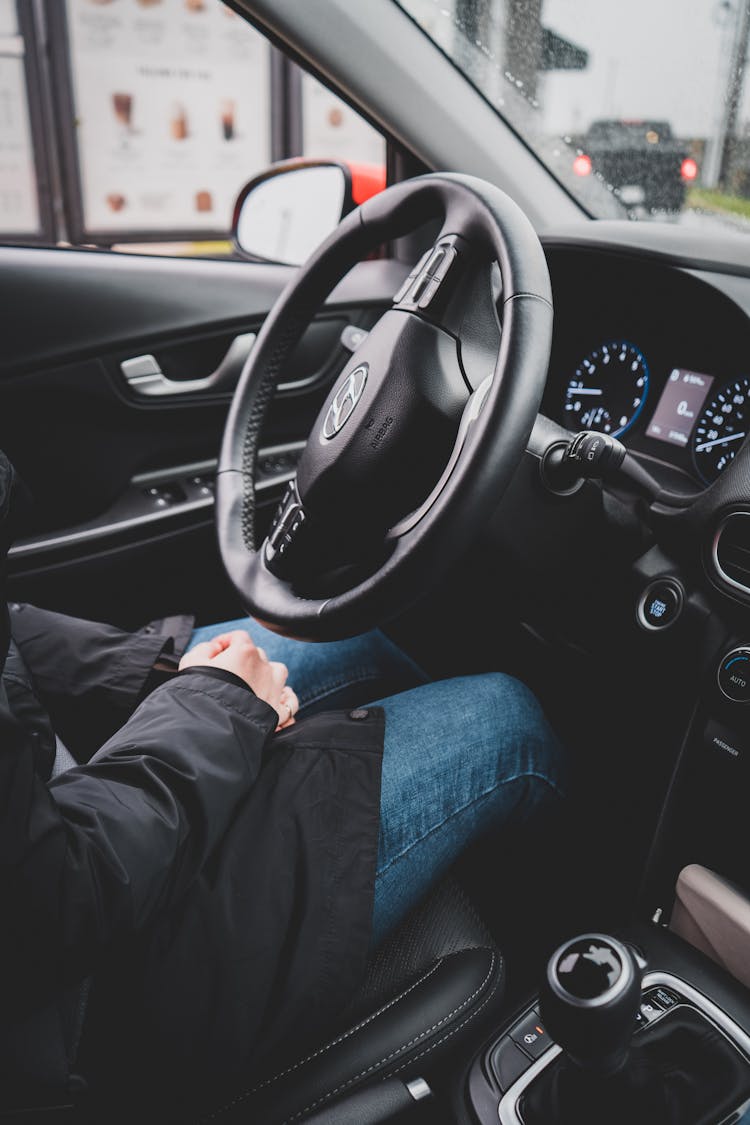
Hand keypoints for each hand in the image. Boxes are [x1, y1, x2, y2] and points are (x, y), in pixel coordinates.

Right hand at [180, 631, 298, 728]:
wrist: (212, 726)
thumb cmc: (200, 693)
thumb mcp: (191, 662)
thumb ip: (205, 649)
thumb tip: (215, 648)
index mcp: (245, 652)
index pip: (239, 637)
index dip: (226, 642)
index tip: (215, 653)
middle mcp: (263, 668)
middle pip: (257, 655)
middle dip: (243, 660)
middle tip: (227, 672)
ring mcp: (273, 689)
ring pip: (278, 672)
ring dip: (267, 675)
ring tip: (254, 683)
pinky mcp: (277, 712)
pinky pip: (290, 702)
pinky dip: (284, 700)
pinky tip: (277, 700)